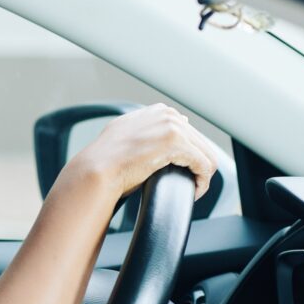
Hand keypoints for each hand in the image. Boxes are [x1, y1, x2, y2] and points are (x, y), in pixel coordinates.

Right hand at [69, 103, 219, 201]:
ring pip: (206, 154)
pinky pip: (204, 165)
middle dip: (197, 166)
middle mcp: (167, 114)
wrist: (97, 169)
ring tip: (193, 189)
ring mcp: (172, 126)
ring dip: (202, 175)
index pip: (188, 132)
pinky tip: (194, 192)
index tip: (182, 172)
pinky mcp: (177, 143)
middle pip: (200, 143)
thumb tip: (163, 130)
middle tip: (189, 185)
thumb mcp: (126, 134)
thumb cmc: (107, 160)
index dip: (189, 155)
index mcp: (158, 112)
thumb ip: (146, 129)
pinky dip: (202, 181)